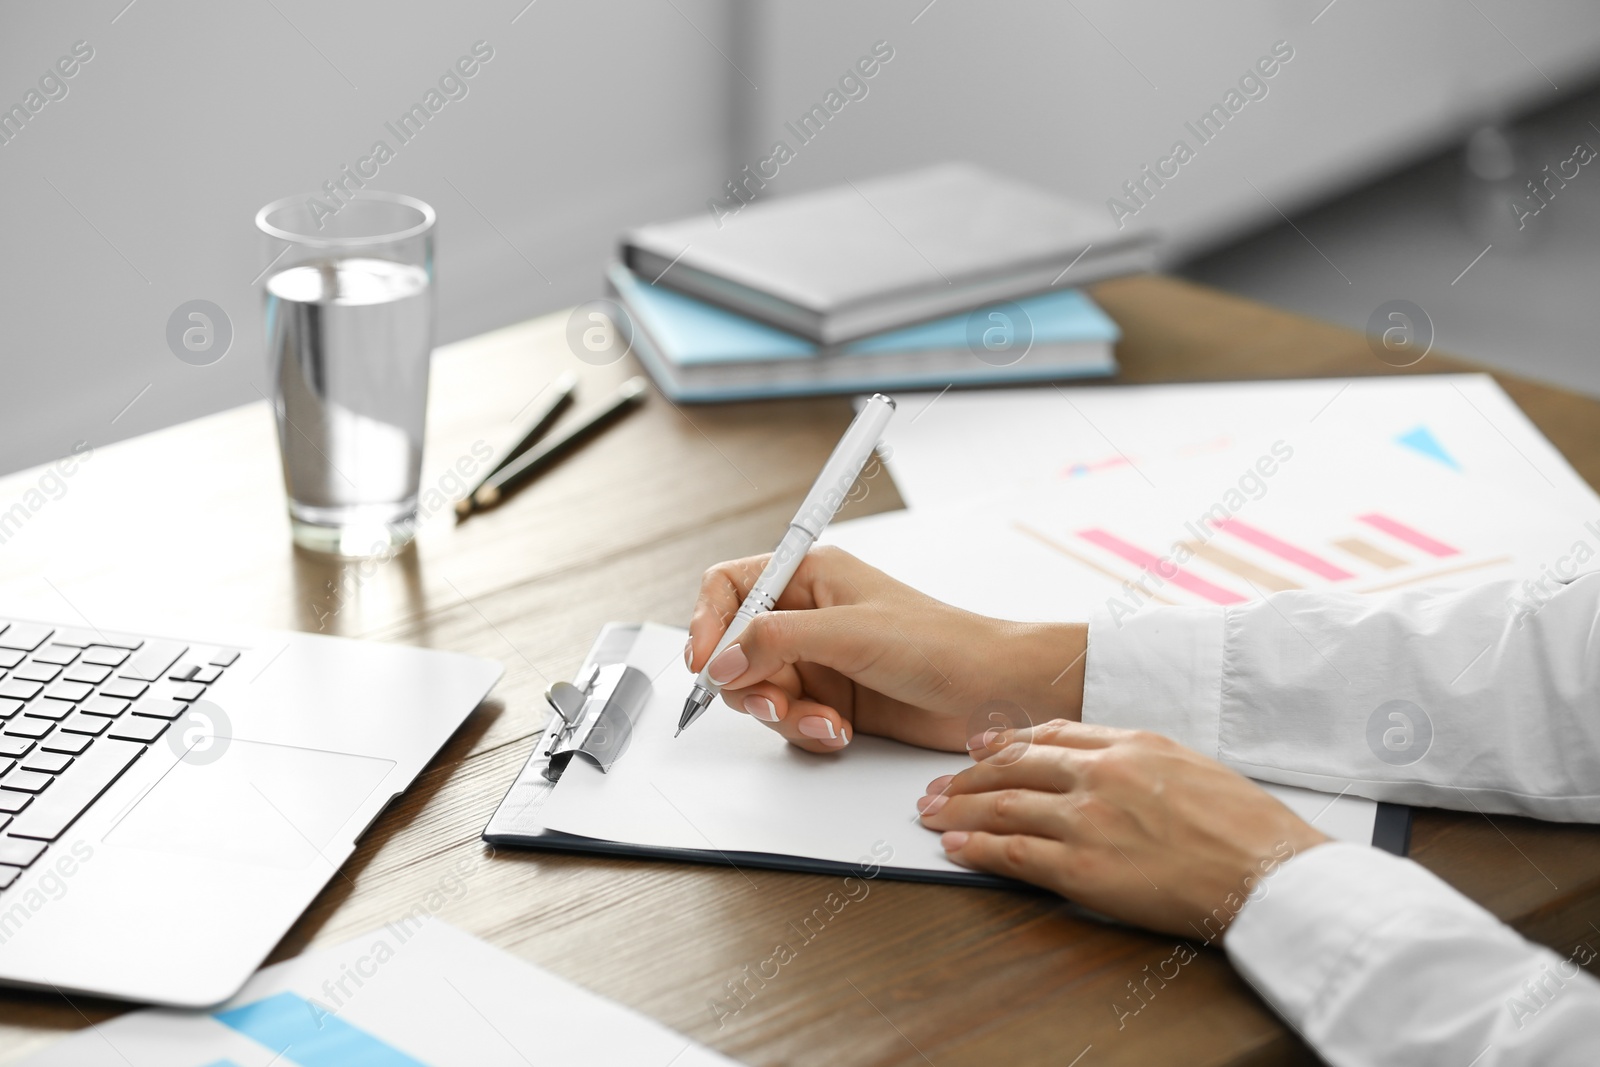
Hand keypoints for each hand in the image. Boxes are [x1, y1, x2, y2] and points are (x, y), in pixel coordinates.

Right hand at [686, 547, 1086, 753]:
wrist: (993, 691)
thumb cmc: (942, 643)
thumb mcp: (850, 632)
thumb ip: (776, 641)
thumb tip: (719, 659)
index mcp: (810, 576)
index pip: (730, 587)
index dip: (708, 622)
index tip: (705, 661)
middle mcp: (808, 615)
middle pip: (735, 649)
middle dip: (749, 682)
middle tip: (774, 700)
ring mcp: (819, 659)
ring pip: (759, 690)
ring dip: (784, 713)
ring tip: (822, 720)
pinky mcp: (833, 698)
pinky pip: (790, 719)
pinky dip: (806, 730)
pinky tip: (837, 729)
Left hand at [918, 720, 1329, 938]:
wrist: (1272, 872)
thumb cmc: (1247, 828)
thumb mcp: (1193, 767)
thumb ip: (1142, 760)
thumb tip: (1107, 764)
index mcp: (1131, 743)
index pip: (1050, 734)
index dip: (1006, 742)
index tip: (979, 748)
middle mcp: (1102, 773)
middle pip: (1015, 766)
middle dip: (967, 775)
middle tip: (936, 785)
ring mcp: (1089, 819)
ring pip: (1003, 807)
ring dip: (958, 809)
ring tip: (929, 813)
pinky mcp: (1084, 868)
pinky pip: (1014, 854)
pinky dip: (977, 848)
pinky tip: (954, 847)